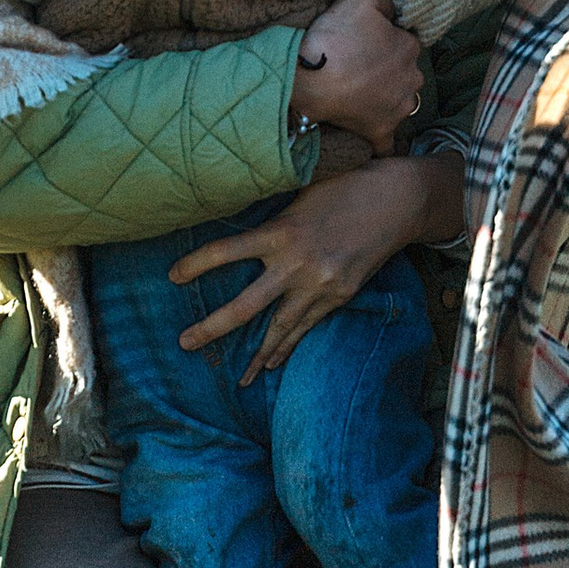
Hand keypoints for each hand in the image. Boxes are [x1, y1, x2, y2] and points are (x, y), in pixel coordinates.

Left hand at [170, 150, 464, 381]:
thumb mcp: (301, 195)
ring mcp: (320, 285)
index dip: (195, 265)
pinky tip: (274, 363)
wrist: (397, 201)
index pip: (225, 252)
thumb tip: (240, 233)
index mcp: (281, 232)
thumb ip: (273, 220)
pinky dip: (289, 347)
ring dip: (256, 356)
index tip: (172, 277)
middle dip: (211, 328)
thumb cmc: (344, 187)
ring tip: (238, 379)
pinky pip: (306, 328)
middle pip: (244, 306)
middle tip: (185, 344)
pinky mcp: (339, 296)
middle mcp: (296, 264)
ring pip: (279, 329)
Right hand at [291, 0, 421, 145]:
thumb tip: (391, 11)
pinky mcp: (382, 132)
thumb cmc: (335, 37)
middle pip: (404, 72)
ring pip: (399, 102)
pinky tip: (370, 134)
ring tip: (358, 95)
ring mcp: (398, 109)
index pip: (403, 41)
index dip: (383, 41)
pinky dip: (381, 138)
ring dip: (385, 99)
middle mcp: (413, 79)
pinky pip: (387, 141)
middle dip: (388, 70)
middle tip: (358, 67)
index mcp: (410, 47)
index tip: (362, 43)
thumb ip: (384, 1)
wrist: (308, 78)